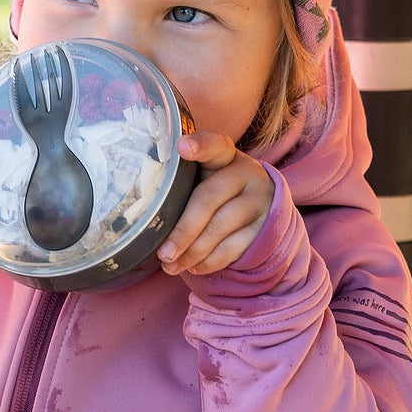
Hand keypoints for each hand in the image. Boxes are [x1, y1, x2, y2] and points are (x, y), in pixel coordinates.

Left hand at [156, 132, 273, 275]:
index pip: (213, 145)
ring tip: (171, 265)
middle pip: (208, 199)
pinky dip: (210, 261)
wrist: (262, 205)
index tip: (182, 147)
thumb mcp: (204, 176)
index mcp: (225, 155)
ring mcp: (260, 200)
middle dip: (183, 230)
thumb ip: (182, 181)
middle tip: (163, 253)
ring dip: (193, 252)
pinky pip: (234, 249)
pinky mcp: (266, 228)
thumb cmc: (217, 189)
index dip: (199, 146)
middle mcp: (246, 173)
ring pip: (221, 228)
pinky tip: (193, 266)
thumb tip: (144, 213)